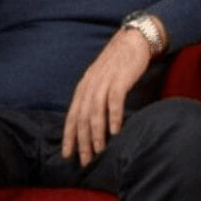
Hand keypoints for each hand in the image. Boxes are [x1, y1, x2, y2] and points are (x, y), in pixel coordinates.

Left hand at [61, 28, 150, 165]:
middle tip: (85, 161)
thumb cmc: (118, 65)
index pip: (72, 115)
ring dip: (96, 133)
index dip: (68, 136)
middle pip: (82, 117)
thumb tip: (91, 123)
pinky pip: (114, 100)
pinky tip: (116, 131)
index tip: (67, 155)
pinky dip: (114, 116)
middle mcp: (90, 84)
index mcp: (84, 87)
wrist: (133, 40)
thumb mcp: (101, 81)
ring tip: (99, 150)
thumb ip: (95, 98)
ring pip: (95, 111)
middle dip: (82, 141)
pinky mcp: (120, 78)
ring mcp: (104, 81)